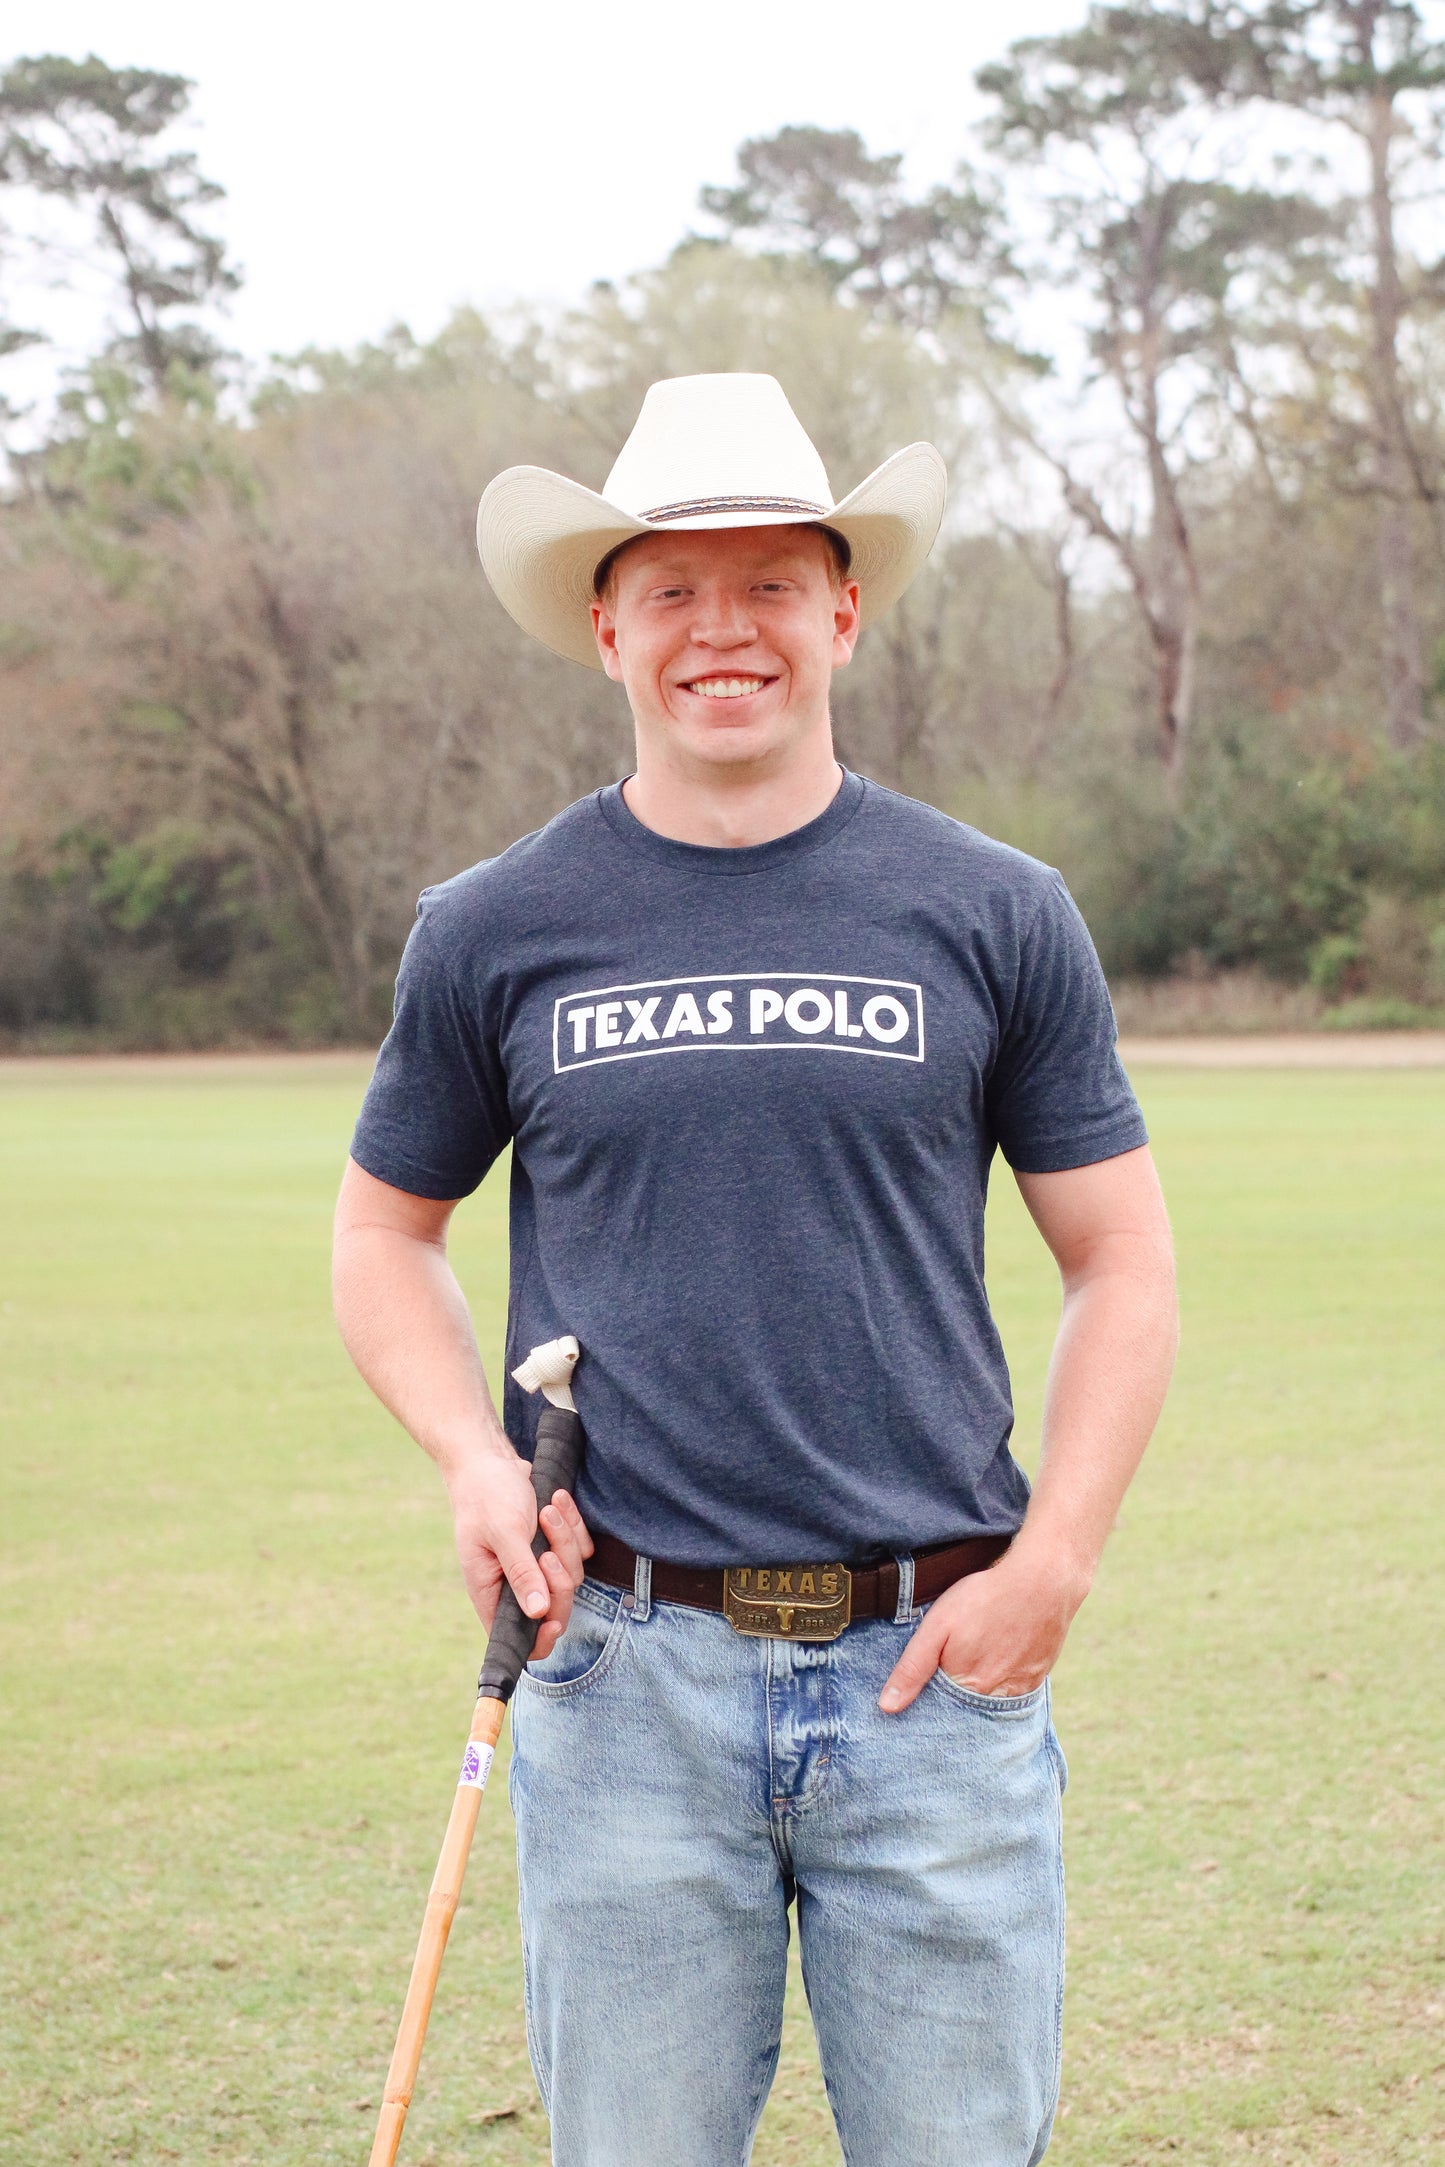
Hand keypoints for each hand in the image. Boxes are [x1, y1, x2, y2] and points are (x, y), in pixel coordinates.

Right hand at [446, 1448, 593, 1660]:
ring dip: (564, 1542)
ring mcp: (535, 1565)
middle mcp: (513, 1584)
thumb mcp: (504, 1533)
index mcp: (490, 1591)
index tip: (554, 1621)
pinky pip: (579, 1550)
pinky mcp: (551, 1544)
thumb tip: (537, 1615)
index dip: (540, 1639)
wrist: (490, 1459)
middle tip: (547, 1552)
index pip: (516, 1638)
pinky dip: (573, 1527)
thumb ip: (521, 1574)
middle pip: (554, 1608)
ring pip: (571, 1575)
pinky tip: (556, 1502)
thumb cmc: (486, 1495)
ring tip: (546, 1511)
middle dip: (559, 1579)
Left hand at [878, 1544, 1089, 1713]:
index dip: (927, 1707)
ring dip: (977, 1699)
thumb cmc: (985, 1599)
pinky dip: (1000, 1688)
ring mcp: (1020, 1690)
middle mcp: (995, 1697)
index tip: (917, 1702)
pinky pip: (1013, 1695)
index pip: (939, 1715)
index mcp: (966, 1688)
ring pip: (990, 1706)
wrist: (1043, 1581)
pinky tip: (994, 1667)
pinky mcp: (1036, 1678)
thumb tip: (887, 1707)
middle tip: (947, 1675)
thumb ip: (912, 1668)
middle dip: (952, 1707)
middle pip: (965, 1714)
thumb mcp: (937, 1626)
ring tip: (970, 1672)